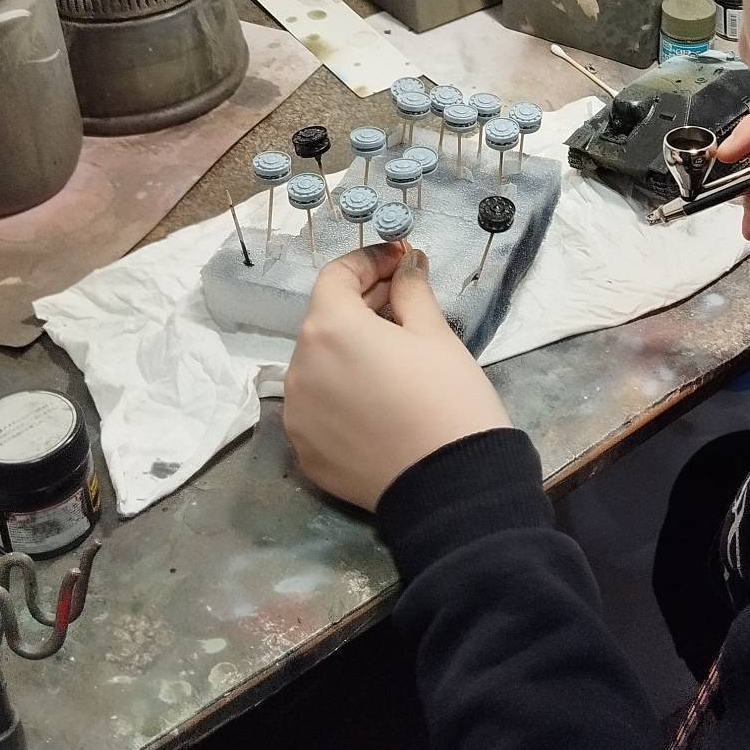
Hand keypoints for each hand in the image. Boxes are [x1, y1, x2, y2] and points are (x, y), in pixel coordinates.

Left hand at [284, 242, 511, 510]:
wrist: (451, 487)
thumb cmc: (449, 399)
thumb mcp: (435, 335)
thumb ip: (411, 291)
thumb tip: (405, 265)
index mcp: (330, 330)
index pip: (336, 277)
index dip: (369, 262)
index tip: (399, 262)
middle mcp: (300, 368)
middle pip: (325, 322)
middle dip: (362, 306)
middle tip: (404, 302)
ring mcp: (297, 415)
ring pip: (319, 367)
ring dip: (348, 352)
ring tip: (393, 358)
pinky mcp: (305, 452)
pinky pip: (319, 408)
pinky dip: (342, 394)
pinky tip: (378, 400)